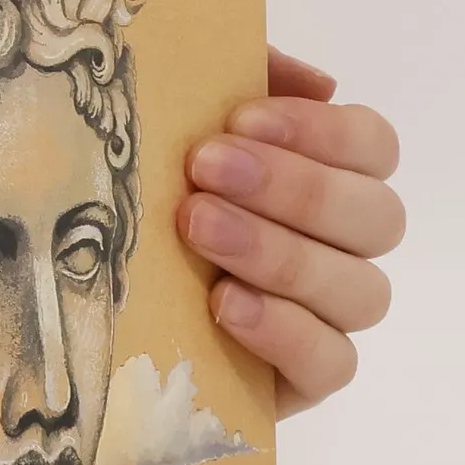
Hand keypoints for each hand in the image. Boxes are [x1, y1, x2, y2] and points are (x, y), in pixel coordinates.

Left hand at [177, 48, 403, 417]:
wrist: (88, 305)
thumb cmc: (149, 199)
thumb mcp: (181, 126)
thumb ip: (242, 84)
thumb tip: (320, 83)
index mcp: (334, 181)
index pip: (376, 148)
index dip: (322, 131)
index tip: (241, 118)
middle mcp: (347, 250)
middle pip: (376, 218)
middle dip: (293, 189)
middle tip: (206, 168)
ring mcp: (332, 319)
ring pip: (360, 289)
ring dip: (280, 253)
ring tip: (199, 228)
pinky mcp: (305, 381)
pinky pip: (332, 363)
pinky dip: (284, 330)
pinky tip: (224, 303)